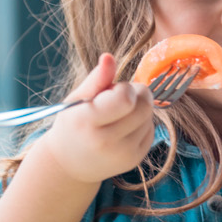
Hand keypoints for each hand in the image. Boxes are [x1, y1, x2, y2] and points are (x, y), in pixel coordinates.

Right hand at [36, 53, 155, 182]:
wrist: (69, 164)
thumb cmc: (72, 125)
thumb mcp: (77, 100)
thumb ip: (96, 79)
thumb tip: (109, 56)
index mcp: (86, 122)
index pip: (126, 98)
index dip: (124, 88)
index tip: (113, 90)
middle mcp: (105, 141)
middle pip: (144, 106)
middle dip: (138, 94)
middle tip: (121, 97)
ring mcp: (123, 154)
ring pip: (150, 117)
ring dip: (139, 109)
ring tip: (119, 115)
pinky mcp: (135, 160)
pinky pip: (151, 130)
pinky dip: (141, 124)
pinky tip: (124, 128)